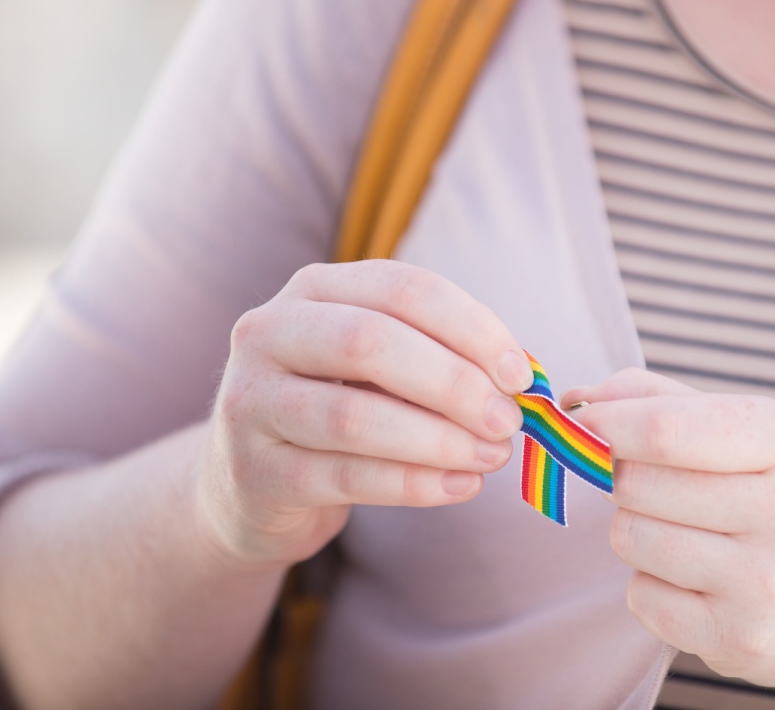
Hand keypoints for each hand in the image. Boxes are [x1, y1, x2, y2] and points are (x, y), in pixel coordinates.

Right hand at [197, 260, 532, 570]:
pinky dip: (414, 484)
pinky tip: (460, 486)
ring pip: (354, 416)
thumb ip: (442, 359)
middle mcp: (269, 332)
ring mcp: (251, 402)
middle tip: (508, 420)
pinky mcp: (255, 472)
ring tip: (491, 456)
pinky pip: (346, 477)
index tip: (521, 374)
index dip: (470, 327)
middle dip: (453, 383)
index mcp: (314, 290)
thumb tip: (522, 378)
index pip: (402, 288)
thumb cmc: (341, 410)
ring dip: (439, 439)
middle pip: (370, 342)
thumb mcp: (383, 369)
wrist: (253, 486)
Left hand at [563, 369, 774, 698]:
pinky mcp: (740, 642)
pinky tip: (696, 578)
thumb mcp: (760, 429)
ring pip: (631, 538)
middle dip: (626, 475)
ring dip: (637, 529)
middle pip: (637, 482)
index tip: (576, 420)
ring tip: (686, 530)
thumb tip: (577, 399)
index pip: (668, 430)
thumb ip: (665, 402)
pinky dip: (651, 584)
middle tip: (657, 482)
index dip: (605, 423)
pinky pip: (641, 598)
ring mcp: (768, 585)